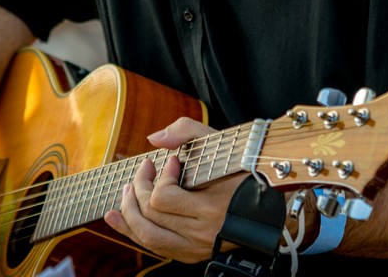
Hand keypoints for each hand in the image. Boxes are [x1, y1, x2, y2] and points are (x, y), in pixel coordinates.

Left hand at [103, 117, 243, 262]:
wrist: (270, 205)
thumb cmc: (244, 171)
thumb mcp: (221, 144)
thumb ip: (187, 132)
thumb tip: (154, 138)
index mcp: (212, 207)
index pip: (164, 197)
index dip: (160, 176)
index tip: (171, 162)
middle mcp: (203, 232)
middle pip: (151, 215)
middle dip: (138, 189)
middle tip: (144, 170)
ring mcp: (197, 247)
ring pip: (148, 236)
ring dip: (129, 212)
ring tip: (127, 191)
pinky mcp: (192, 254)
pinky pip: (155, 248)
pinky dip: (130, 232)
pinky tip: (117, 217)